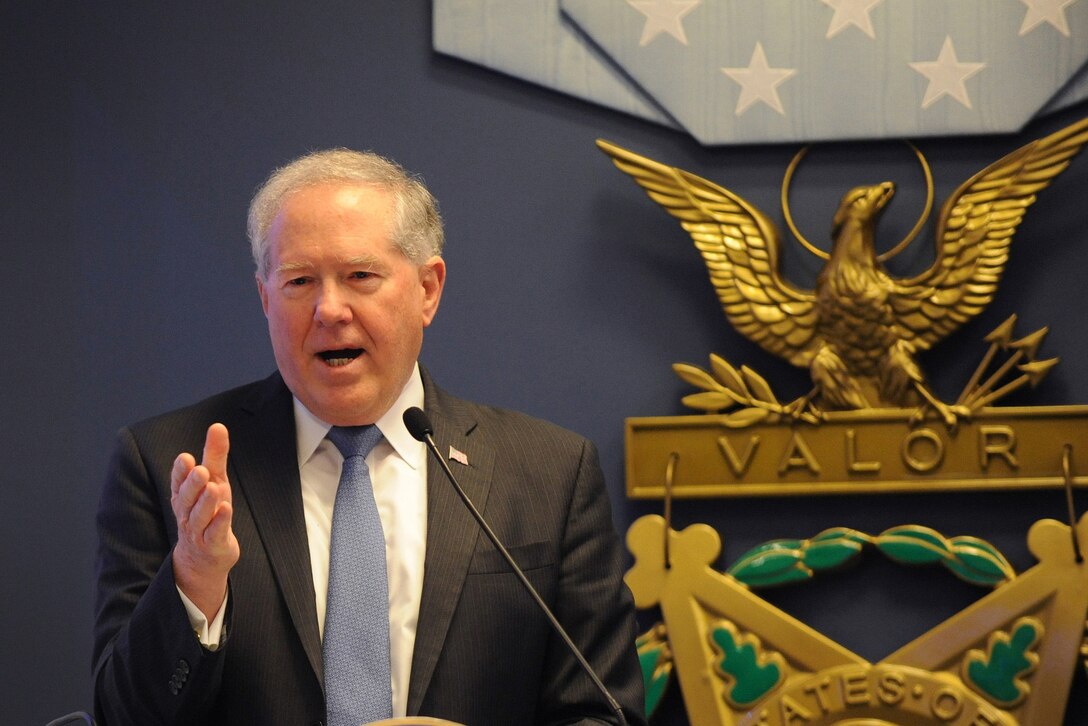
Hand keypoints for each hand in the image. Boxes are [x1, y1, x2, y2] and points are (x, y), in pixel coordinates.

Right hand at [171, 423, 240, 618]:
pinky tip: (226, 509)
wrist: (205, 557)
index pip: (178, 482)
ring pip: (200, 516)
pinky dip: (220, 522)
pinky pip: (215, 533)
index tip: (184, 458)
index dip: (180, 472)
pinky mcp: (213, 544)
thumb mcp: (215, 481)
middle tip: (200, 470)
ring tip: (214, 488)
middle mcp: (187, 513)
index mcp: (184, 496)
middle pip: (187, 499)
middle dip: (192, 484)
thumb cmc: (209, 512)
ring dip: (206, 502)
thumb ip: (214, 455)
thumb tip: (218, 425)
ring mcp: (199, 530)